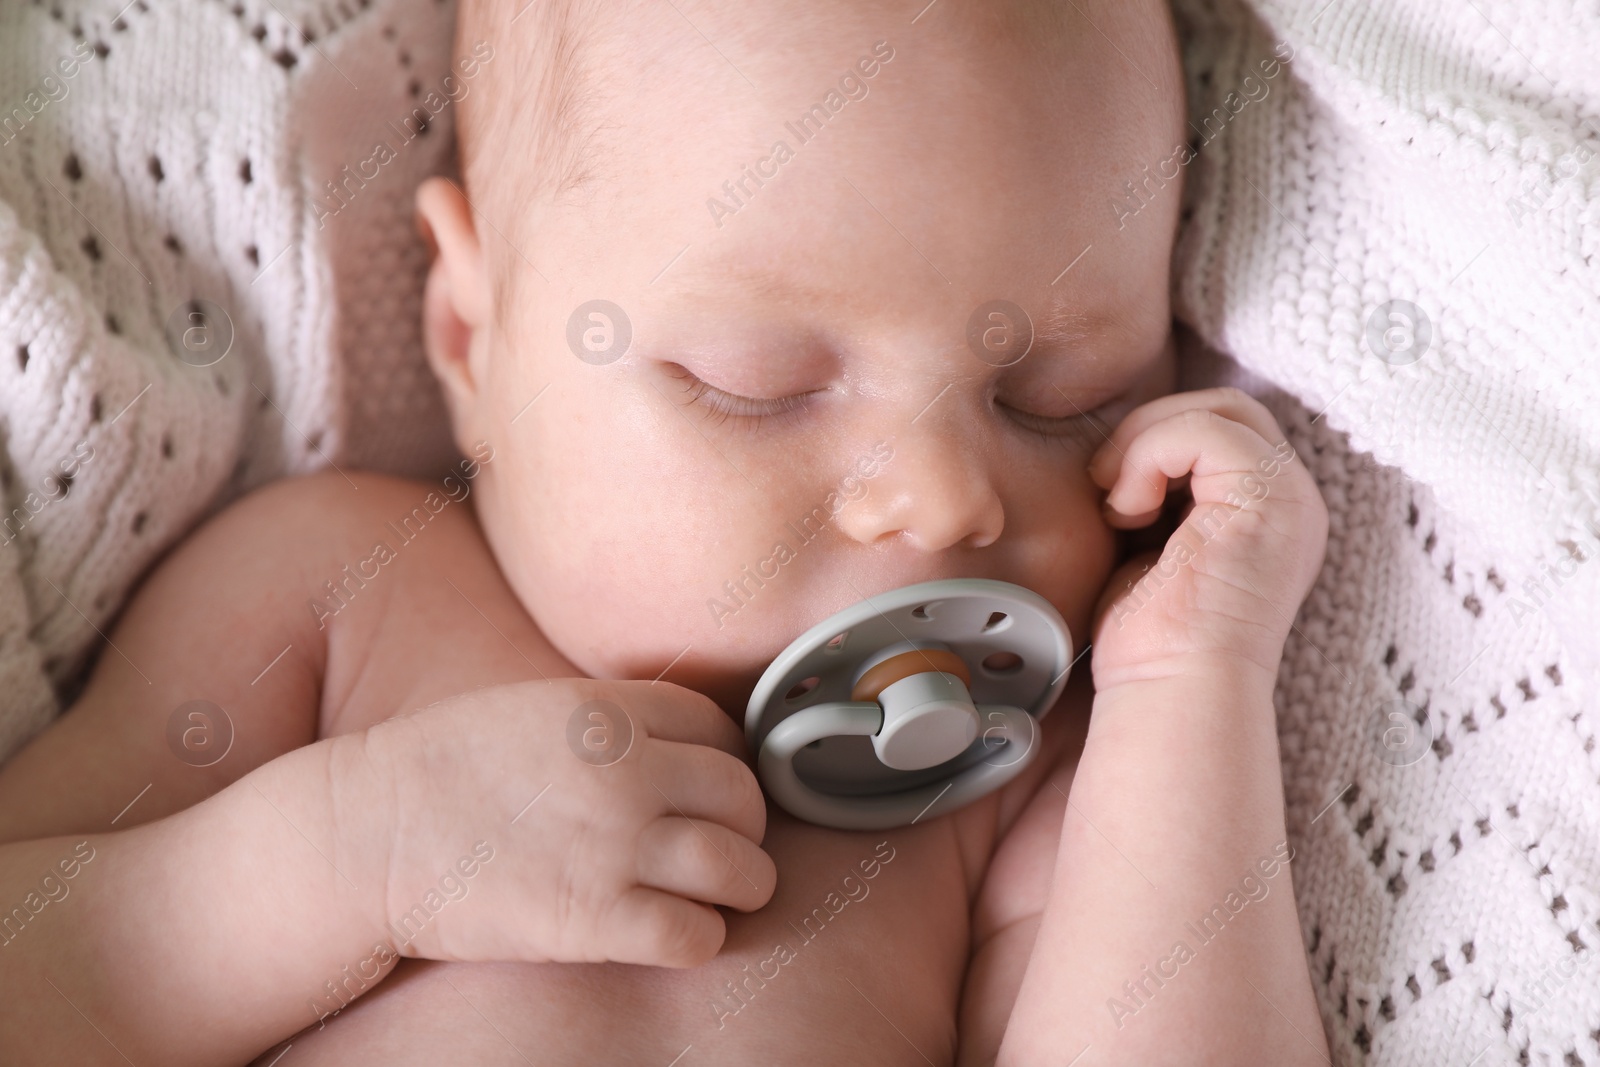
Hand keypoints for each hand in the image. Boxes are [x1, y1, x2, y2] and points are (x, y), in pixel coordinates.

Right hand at [357, 678, 775, 967]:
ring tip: (713, 899)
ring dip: (739, 888)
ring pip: (742, 870)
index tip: (705, 796)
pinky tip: (669, 935)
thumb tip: (667, 746)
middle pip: (743, 798)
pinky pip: (697, 935)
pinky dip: (697, 939)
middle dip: (742, 830)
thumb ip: (605, 722)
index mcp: (609, 712)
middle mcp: (627, 771)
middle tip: (718, 852)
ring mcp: (616, 845)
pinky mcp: (596, 919)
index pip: (721, 732)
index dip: (723, 766)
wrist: (363, 835)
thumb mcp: (531, 709)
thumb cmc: (436, 772)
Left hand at [1087, 387, 1328, 688]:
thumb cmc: (1151, 640)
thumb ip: (1159, 493)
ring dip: (1145, 442)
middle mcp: (1292, 499)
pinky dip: (1148, 457)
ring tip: (1120, 504)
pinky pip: (1203, 431)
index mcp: (1268, 511)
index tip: (1114, 497)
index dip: (1158, 442)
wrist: (1170, 691)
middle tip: (1109, 484)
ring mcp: (1288, 497)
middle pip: (1226, 405)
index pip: (1220, 428)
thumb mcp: (1151, 545)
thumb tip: (1117, 454)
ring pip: (1217, 408)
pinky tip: (1129, 512)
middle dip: (1153, 429)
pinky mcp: (1268, 500)